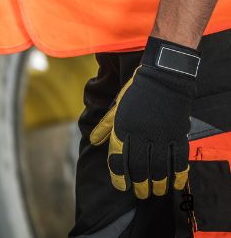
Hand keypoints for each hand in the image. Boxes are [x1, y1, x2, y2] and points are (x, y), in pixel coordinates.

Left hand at [89, 37, 197, 198]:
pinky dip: (177, 175)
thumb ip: (105, 127)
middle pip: (139, 168)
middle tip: (140, 194)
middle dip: (139, 185)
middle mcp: (141, 134)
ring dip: (157, 184)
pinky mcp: (177, 135)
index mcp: (123, 127)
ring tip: (155, 192)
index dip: (119, 176)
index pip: (118, 158)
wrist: (162, 78)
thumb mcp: (117, 107)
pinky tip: (175, 184)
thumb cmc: (135, 93)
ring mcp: (161, 136)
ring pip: (159, 168)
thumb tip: (92, 142)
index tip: (121, 186)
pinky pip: (179, 161)